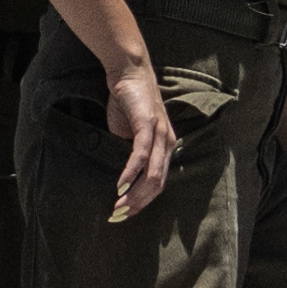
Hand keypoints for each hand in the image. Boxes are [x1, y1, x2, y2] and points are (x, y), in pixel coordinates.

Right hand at [95, 52, 181, 216]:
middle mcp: (168, 143)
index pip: (158, 184)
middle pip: (157, 185)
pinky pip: (141, 156)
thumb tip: (124, 174)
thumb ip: (131, 153)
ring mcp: (160, 135)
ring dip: (134, 194)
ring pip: (152, 175)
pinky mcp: (148, 125)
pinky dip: (130, 173)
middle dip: (138, 204)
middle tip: (119, 216)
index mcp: (165, 147)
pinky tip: (120, 185)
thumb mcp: (129, 134)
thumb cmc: (128, 102)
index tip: (124, 213)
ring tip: (119, 206)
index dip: (142, 201)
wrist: (128, 72)